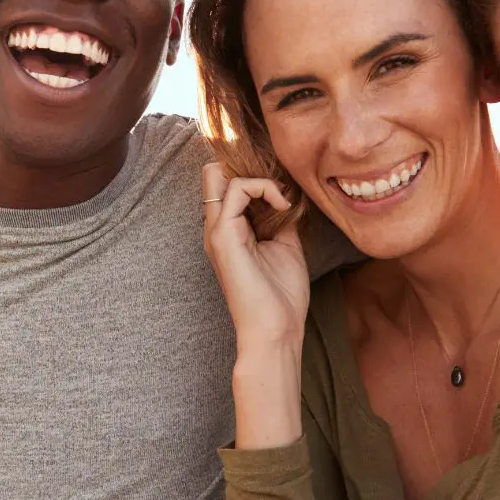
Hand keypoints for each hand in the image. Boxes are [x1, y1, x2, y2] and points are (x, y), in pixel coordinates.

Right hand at [203, 163, 309, 351]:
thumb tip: (286, 195)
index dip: (254, 177)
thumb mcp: (286, 245)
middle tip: (276, 190)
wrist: (276, 329)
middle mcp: (216, 228)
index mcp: (230, 231)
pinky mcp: (222, 235)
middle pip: (213, 173)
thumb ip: (280, 218)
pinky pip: (236, 189)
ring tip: (282, 203)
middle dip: (248, 171)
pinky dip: (264, 189)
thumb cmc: (282, 296)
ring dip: (260, 180)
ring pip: (219, 174)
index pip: (226, 184)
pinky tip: (282, 207)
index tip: (283, 195)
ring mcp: (216, 230)